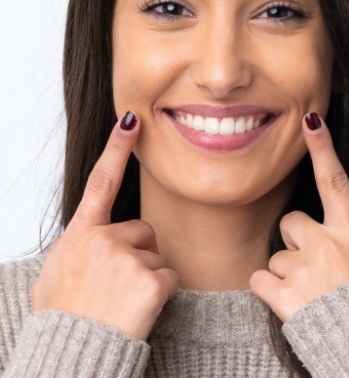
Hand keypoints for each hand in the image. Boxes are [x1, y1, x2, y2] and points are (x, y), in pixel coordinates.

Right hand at [32, 111, 177, 340]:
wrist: (70, 356)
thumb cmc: (64, 317)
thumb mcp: (55, 273)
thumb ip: (76, 246)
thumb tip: (88, 238)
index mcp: (80, 234)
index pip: (101, 181)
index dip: (116, 147)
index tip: (131, 119)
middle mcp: (102, 239)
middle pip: (142, 230)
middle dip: (137, 253)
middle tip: (115, 285)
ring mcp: (126, 259)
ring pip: (156, 255)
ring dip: (147, 275)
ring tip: (122, 300)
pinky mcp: (150, 281)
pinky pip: (169, 277)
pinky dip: (160, 294)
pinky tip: (137, 310)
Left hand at [249, 112, 348, 321]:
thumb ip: (346, 241)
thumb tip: (331, 235)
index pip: (335, 181)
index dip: (323, 147)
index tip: (311, 119)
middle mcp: (329, 244)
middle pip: (290, 222)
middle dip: (295, 241)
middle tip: (315, 268)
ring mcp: (307, 269)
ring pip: (276, 256)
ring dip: (287, 274)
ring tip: (312, 295)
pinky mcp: (287, 297)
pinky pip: (260, 279)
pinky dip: (270, 292)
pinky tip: (292, 304)